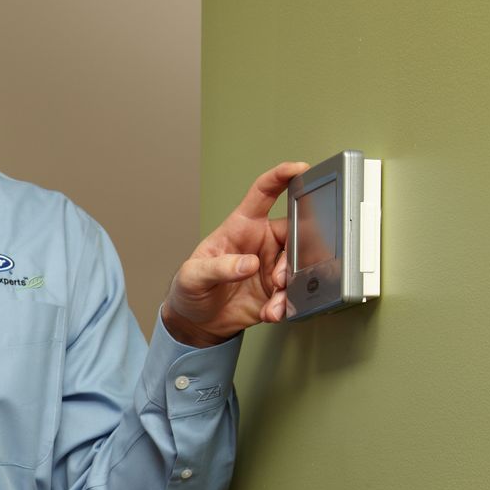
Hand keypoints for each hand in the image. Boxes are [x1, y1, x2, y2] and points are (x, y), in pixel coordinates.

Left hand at [160, 162, 305, 346]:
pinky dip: (285, 304)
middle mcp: (262, 243)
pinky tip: (271, 312)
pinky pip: (292, 293)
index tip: (300, 168)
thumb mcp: (193, 275)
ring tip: (275, 298)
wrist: (195, 321)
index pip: (264, 193)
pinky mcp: (276, 290)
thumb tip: (247, 263)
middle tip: (280, 277)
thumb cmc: (190, 288)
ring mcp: (271, 266)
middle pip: (294, 232)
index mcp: (242, 226)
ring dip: (292, 283)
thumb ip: (218, 267)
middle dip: (297, 252)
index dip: (281, 177)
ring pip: (298, 265)